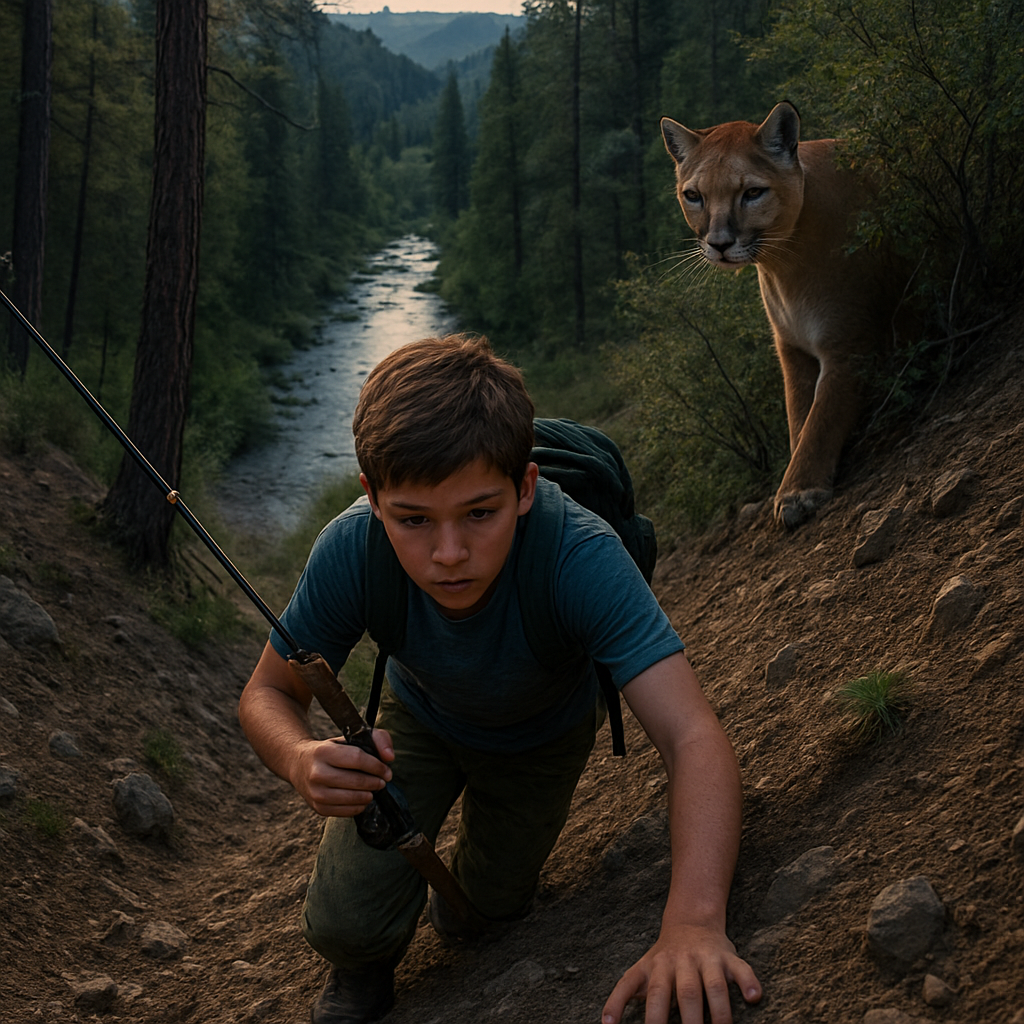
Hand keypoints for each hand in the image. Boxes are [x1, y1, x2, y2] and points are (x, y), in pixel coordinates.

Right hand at [290, 729, 394, 816]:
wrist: (299, 764)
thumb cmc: (332, 750)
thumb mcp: (349, 737)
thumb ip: (377, 739)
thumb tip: (390, 757)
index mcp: (323, 752)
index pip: (357, 759)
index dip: (377, 766)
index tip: (387, 771)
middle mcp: (316, 773)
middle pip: (356, 781)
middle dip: (375, 782)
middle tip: (382, 781)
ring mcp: (315, 793)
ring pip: (351, 799)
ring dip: (368, 795)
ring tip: (373, 790)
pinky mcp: (317, 808)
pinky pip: (345, 812)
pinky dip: (359, 807)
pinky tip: (362, 799)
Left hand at [602, 922, 760, 1023]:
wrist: (690, 922)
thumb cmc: (661, 959)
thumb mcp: (639, 972)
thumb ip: (622, 995)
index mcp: (658, 968)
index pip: (654, 996)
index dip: (653, 1020)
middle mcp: (682, 963)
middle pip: (686, 993)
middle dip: (689, 1021)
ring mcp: (706, 959)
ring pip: (714, 985)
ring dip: (720, 1013)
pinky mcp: (728, 958)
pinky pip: (741, 969)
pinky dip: (748, 981)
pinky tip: (754, 997)